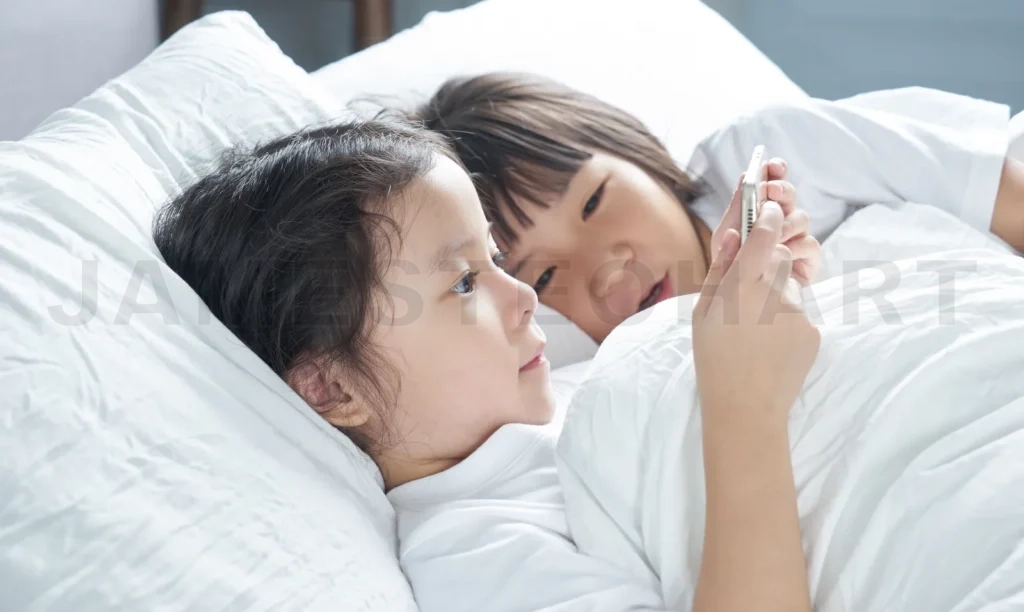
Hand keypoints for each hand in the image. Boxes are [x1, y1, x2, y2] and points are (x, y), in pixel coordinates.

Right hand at [693, 200, 820, 420]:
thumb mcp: (702, 313)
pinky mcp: (814, 330)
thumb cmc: (714, 359)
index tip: (769, 209)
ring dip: (776, 299)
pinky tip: (771, 346)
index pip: (763, 234)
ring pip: (790, 288)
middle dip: (768, 267)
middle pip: (779, 259)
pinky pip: (800, 314)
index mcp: (742, 284)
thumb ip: (720, 270)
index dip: (768, 216)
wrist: (746, 407)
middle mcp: (773, 292)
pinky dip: (787, 324)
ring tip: (756, 331)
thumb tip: (732, 234)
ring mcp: (798, 311)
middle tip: (747, 297)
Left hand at [709, 158, 820, 289]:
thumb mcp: (726, 237)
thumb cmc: (727, 271)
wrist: (736, 307)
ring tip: (773, 236)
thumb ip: (737, 208)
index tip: (770, 165)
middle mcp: (778, 223)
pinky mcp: (806, 261)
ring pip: (801, 218)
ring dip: (786, 223)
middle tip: (772, 191)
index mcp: (757, 213)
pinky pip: (810, 244)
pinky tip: (784, 254)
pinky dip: (797, 246)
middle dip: (782, 189)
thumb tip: (745, 176)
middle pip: (789, 195)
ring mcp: (794, 241)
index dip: (773, 171)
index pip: (770, 184)